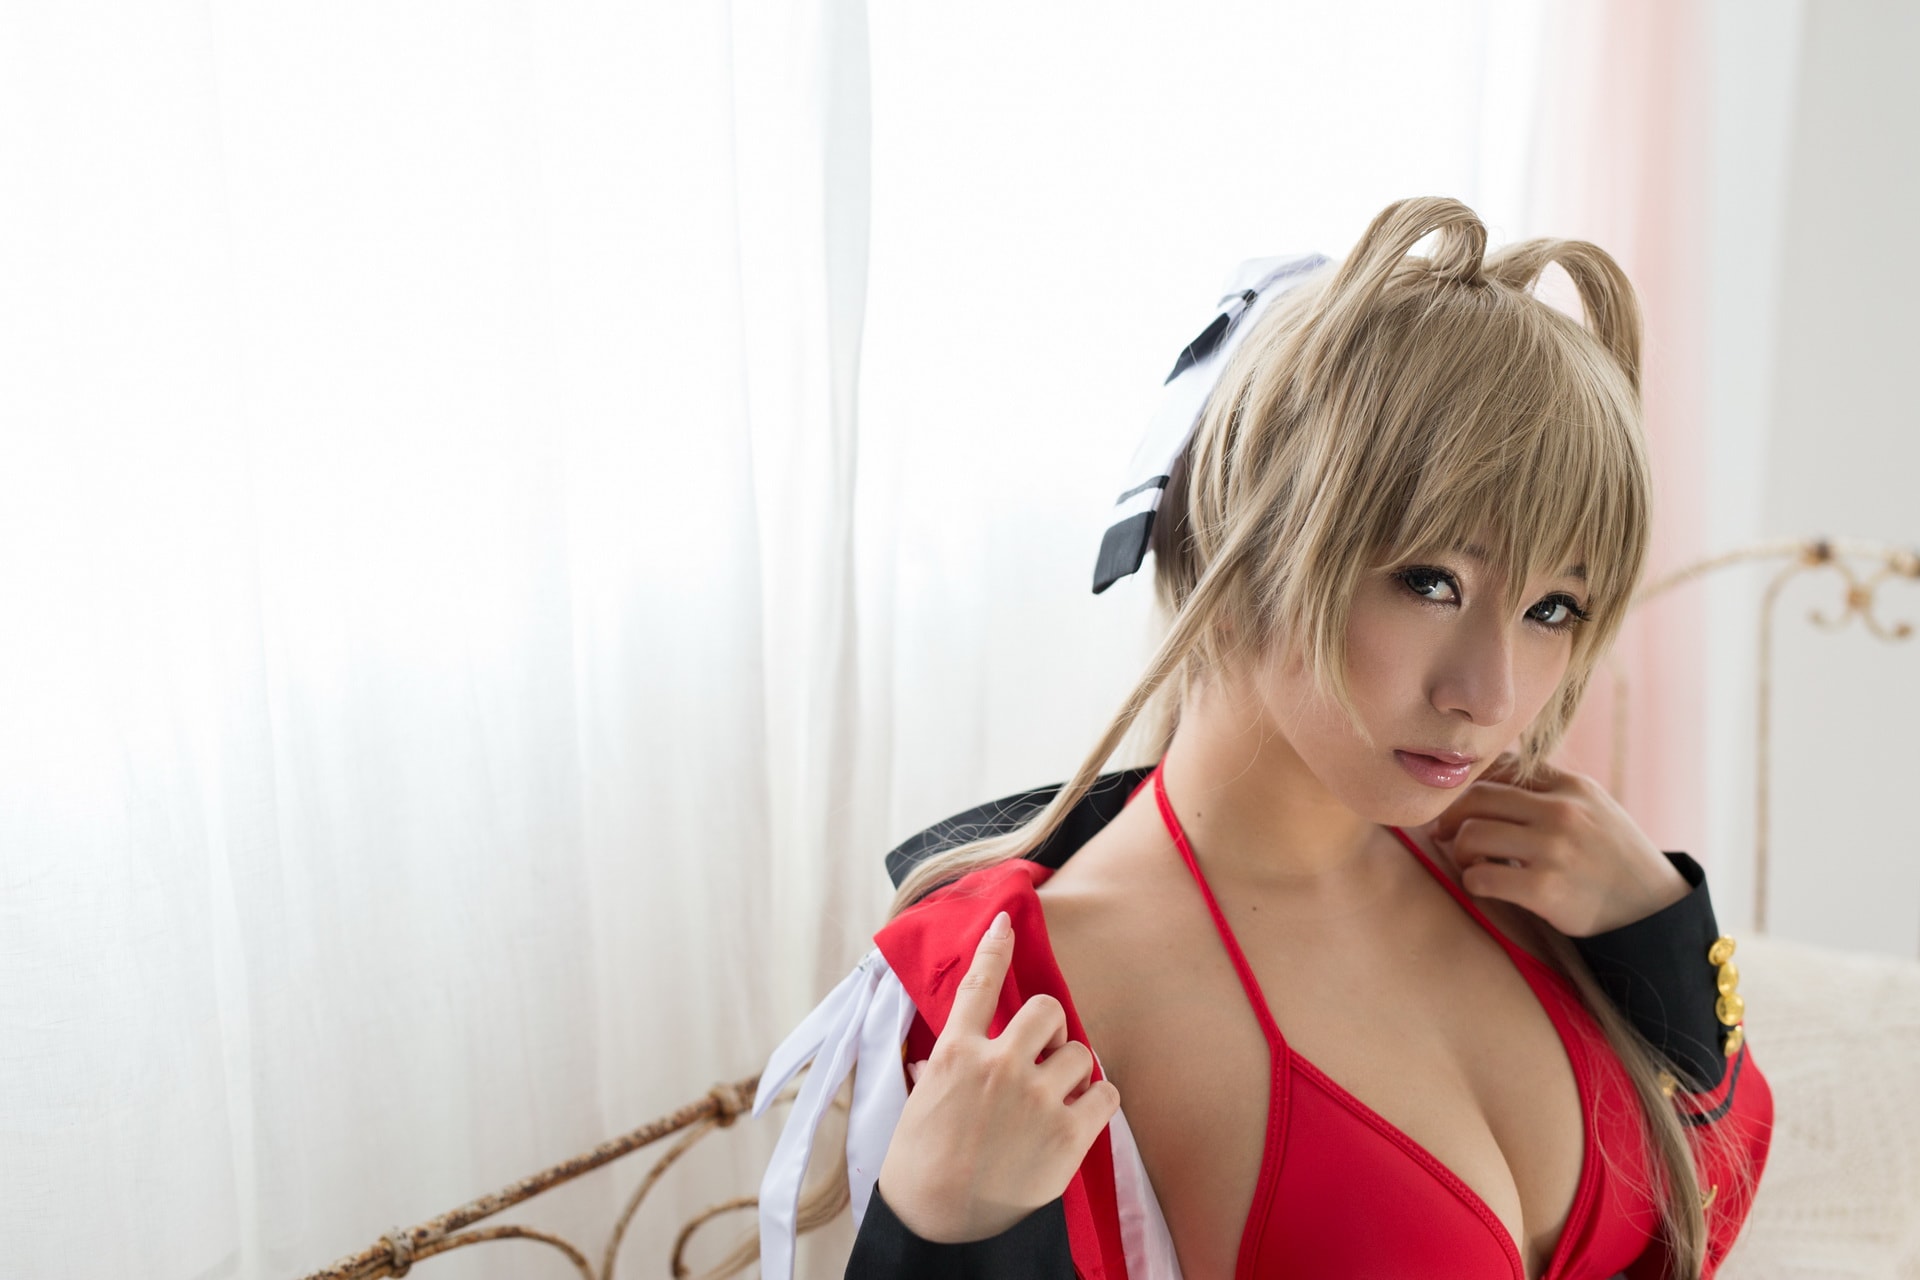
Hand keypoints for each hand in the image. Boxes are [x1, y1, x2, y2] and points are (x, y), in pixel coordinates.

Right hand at [875, 910, 1120, 1242]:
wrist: (938, 1226)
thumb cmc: (919, 1170)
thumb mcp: (918, 1106)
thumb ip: (941, 1072)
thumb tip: (940, 1059)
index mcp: (955, 1054)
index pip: (977, 984)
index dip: (995, 948)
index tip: (1007, 922)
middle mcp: (997, 1065)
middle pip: (1046, 1010)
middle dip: (1052, 1028)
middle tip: (1046, 1053)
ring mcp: (1035, 1097)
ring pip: (1081, 1052)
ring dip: (1075, 1071)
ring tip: (1058, 1099)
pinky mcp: (1067, 1133)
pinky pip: (1106, 1093)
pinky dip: (1099, 1102)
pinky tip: (1081, 1117)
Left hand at [1429, 753, 1690, 937]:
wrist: (1653, 909)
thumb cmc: (1612, 857)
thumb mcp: (1593, 808)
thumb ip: (1550, 790)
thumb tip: (1491, 773)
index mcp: (1572, 786)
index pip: (1501, 767)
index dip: (1470, 785)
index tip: (1462, 805)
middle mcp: (1562, 811)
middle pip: (1476, 797)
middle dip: (1450, 816)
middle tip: (1444, 833)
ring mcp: (1554, 849)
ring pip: (1471, 834)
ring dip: (1460, 851)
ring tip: (1470, 863)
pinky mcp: (1545, 888)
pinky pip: (1481, 878)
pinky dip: (1472, 882)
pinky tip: (1484, 886)